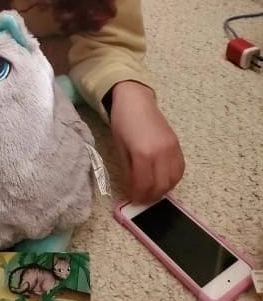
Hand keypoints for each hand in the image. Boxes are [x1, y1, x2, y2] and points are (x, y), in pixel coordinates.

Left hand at [109, 81, 184, 202]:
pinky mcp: (177, 145)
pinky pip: (180, 169)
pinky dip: (173, 179)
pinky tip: (163, 179)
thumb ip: (129, 170)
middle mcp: (161, 153)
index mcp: (143, 154)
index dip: (139, 196)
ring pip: (173, 180)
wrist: (135, 100)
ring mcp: (172, 149)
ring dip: (163, 189)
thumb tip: (133, 188)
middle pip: (160, 186)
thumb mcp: (120, 147)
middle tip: (142, 198)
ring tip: (152, 190)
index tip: (134, 200)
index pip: (144, 185)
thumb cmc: (122, 122)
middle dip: (151, 196)